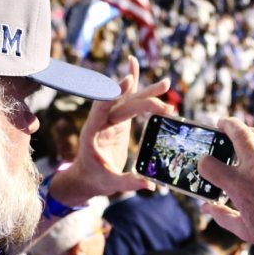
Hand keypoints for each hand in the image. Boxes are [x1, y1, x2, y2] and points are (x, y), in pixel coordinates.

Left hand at [50, 56, 172, 205]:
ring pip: (128, 100)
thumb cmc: (96, 180)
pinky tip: (136, 70)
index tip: (128, 81)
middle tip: (165, 89)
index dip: (114, 94)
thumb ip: (128, 182)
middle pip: (122, 103)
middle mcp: (101, 122)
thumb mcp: (110, 184)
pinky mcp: (118, 121)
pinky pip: (128, 102)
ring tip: (166, 84)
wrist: (87, 177)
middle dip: (144, 96)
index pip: (102, 109)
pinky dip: (133, 88)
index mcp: (93, 132)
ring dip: (146, 91)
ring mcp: (110, 120)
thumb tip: (149, 184)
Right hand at [197, 119, 253, 254]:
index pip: (210, 164)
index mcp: (242, 188)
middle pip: (238, 133)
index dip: (204, 163)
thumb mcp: (246, 230)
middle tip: (222, 124)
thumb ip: (222, 216)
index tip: (207, 163)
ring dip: (247, 131)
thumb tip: (206, 207)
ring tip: (242, 134)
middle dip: (226, 125)